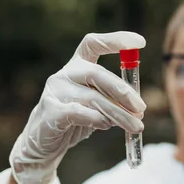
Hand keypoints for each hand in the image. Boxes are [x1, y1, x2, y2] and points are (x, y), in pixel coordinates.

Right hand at [9, 31, 146, 183]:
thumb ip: (113, 100)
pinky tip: (107, 126)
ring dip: (118, 114)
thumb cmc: (74, 119)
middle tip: (141, 108)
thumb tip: (138, 107)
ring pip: (92, 98)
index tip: (140, 42)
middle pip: (97, 73)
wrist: (42, 143)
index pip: (94, 43)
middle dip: (123, 91)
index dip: (116, 40)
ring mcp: (55, 91)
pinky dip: (97, 119)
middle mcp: (65, 74)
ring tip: (134, 126)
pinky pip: (78, 112)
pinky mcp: (50, 111)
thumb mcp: (97, 105)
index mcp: (78, 65)